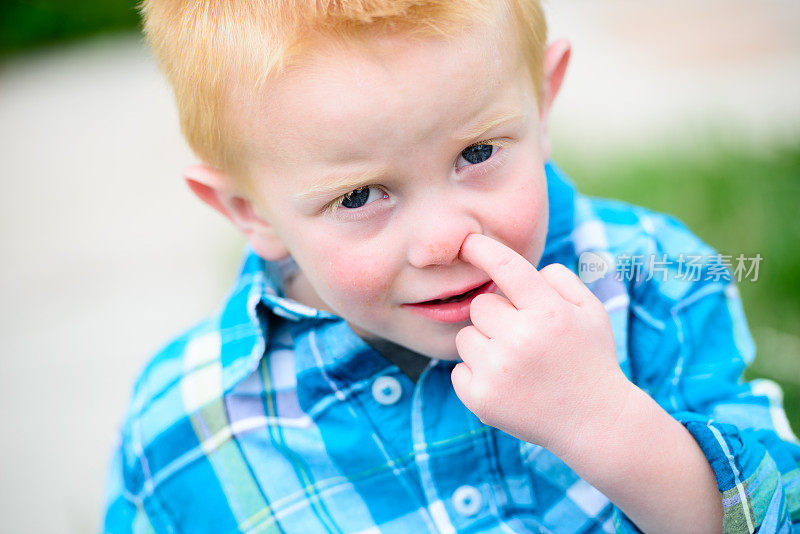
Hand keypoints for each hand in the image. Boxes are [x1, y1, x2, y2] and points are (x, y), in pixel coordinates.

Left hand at [451, 234, 631, 457]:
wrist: (595, 422)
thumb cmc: (589, 358)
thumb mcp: (591, 311)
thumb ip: (559, 279)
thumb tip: (517, 266)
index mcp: (549, 312)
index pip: (506, 267)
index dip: (483, 249)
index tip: (468, 242)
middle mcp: (520, 340)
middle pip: (480, 305)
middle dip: (498, 316)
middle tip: (523, 337)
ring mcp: (497, 371)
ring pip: (465, 336)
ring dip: (485, 344)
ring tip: (516, 363)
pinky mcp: (480, 399)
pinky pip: (458, 369)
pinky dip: (476, 374)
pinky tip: (507, 383)